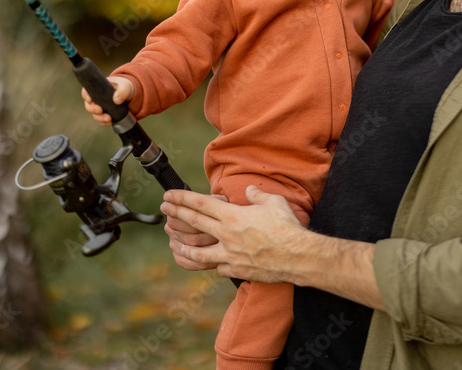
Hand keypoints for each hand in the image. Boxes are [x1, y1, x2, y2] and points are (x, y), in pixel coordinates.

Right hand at [81, 75, 133, 125]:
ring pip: (94, 114)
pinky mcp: (103, 114)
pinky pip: (100, 120)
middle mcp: (95, 98)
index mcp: (97, 89)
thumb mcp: (125, 87)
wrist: (128, 95)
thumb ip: (122, 91)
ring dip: (100, 118)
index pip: (86, 91)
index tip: (90, 100)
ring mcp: (99, 107)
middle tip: (100, 111)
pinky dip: (104, 122)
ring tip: (108, 118)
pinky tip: (110, 122)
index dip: (86, 96)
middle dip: (92, 109)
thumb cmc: (124, 87)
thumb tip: (116, 100)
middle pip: (88, 105)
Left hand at [160, 186, 307, 282]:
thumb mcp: (274, 202)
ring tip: (176, 245)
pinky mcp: (237, 270)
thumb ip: (257, 195)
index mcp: (233, 216)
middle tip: (164, 209)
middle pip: (194, 224)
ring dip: (185, 248)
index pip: (201, 204)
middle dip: (176, 214)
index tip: (169, 195)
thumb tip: (250, 190)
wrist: (297, 256)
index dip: (182, 198)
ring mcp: (229, 255)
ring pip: (198, 253)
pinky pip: (220, 268)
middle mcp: (226, 235)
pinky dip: (216, 264)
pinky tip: (215, 263)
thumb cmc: (287, 227)